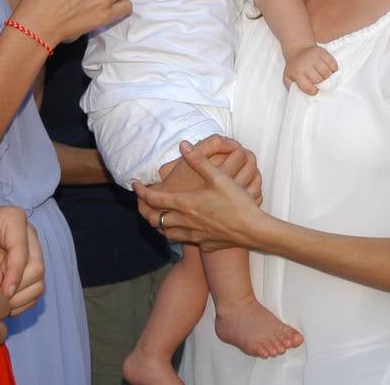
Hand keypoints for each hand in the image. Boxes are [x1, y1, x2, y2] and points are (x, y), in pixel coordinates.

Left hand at [0, 205, 43, 315]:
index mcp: (13, 219)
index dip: (14, 276)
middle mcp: (25, 236)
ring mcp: (25, 254)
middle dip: (16, 289)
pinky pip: (32, 293)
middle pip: (36, 269)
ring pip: (37, 283)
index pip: (24, 252)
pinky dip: (20, 304)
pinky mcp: (22, 271)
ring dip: (19, 299)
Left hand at [134, 140, 270, 251]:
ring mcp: (194, 236)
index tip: (136, 186)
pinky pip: (184, 241)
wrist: (253, 230)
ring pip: (166, 233)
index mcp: (186, 203)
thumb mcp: (218, 177)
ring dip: (160, 224)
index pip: (154, 199)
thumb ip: (199, 160)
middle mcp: (185, 222)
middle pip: (154, 219)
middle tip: (142, 203)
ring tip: (160, 215)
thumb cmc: (237, 202)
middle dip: (144, 211)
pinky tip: (184, 228)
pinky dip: (178, 234)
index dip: (142, 192)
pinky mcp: (204, 245)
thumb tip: (183, 144)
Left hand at [282, 44, 337, 95]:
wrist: (297, 50)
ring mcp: (314, 56)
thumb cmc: (294, 66)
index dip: (313, 92)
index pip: (308, 87)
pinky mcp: (322, 52)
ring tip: (325, 78)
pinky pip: (333, 64)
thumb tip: (299, 96)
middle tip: (321, 84)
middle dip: (321, 84)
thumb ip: (292, 88)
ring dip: (328, 78)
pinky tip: (329, 71)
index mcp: (296, 72)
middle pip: (319, 80)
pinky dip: (334, 69)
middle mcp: (305, 63)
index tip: (315, 91)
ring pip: (327, 72)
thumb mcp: (288, 78)